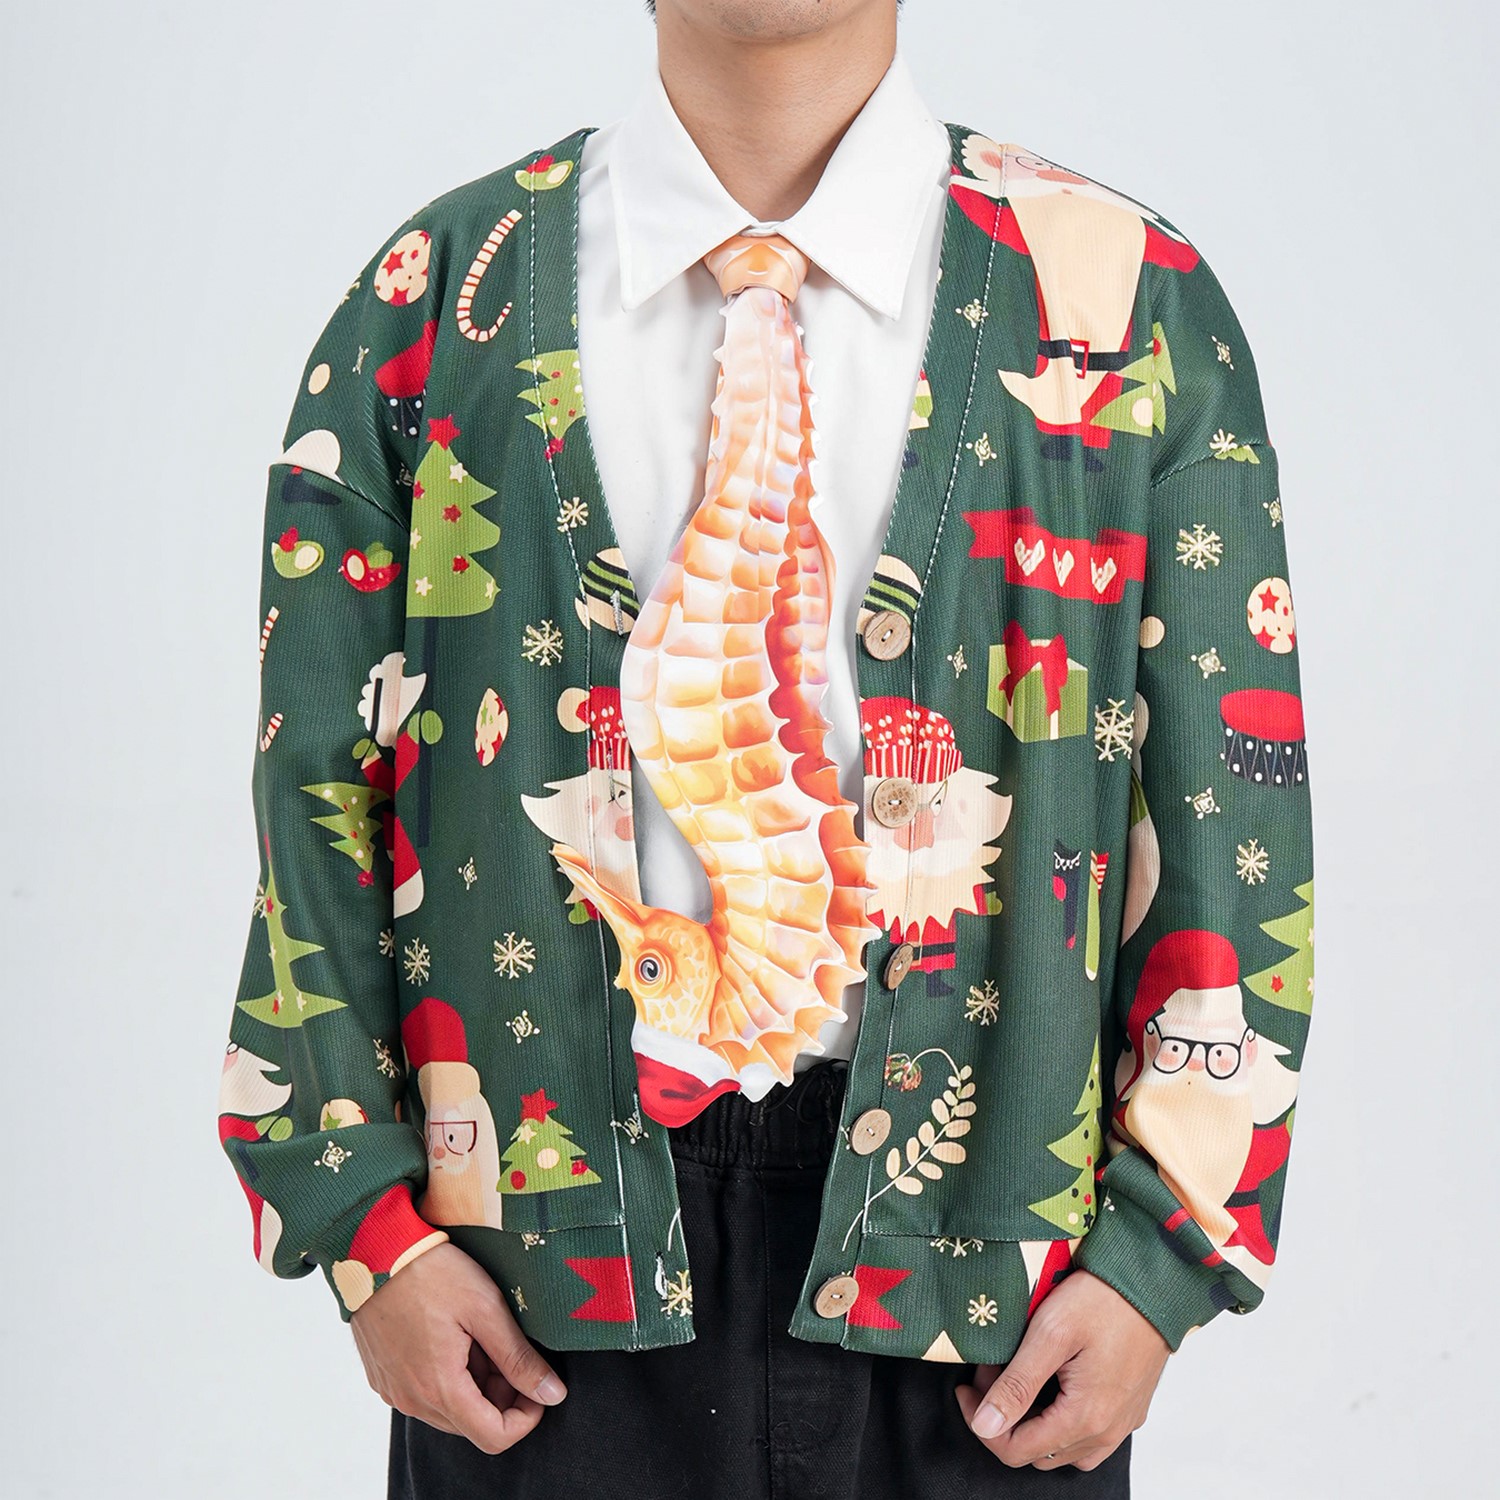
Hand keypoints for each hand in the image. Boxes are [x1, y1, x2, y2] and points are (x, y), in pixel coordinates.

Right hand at [350, 1241, 565, 1454]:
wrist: (375, 1249)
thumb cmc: (432, 1273)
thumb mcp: (485, 1308)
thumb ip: (519, 1358)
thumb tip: (553, 1394)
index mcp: (439, 1388)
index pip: (493, 1437)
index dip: (526, 1419)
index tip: (538, 1386)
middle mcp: (412, 1401)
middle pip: (472, 1423)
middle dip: (502, 1395)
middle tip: (508, 1347)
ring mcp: (394, 1391)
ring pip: (450, 1409)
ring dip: (475, 1384)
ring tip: (478, 1335)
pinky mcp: (385, 1377)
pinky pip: (425, 1393)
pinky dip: (449, 1376)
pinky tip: (453, 1335)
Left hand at [954, 1268, 1169, 1470]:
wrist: (1156, 1282)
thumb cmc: (1104, 1299)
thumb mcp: (1050, 1334)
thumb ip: (1017, 1384)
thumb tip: (985, 1426)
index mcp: (1085, 1417)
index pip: (1015, 1450)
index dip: (982, 1423)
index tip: (967, 1388)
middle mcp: (1107, 1431)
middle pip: (1037, 1452)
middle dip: (1005, 1417)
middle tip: (993, 1372)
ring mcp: (1122, 1423)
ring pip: (1063, 1449)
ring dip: (1032, 1422)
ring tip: (1018, 1375)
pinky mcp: (1130, 1409)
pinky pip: (1089, 1438)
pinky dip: (1060, 1422)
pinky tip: (1051, 1387)